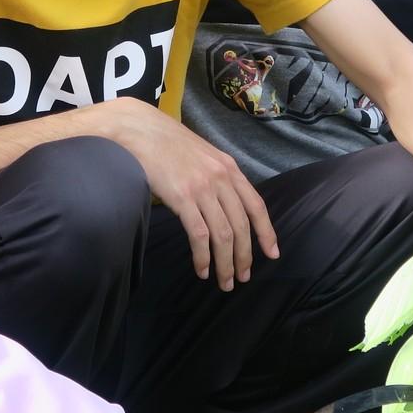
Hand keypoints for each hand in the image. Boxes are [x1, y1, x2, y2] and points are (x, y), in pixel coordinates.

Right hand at [107, 98, 278, 290]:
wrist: (140, 130)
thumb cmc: (166, 144)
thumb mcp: (202, 155)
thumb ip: (216, 177)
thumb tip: (223, 207)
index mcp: (229, 168)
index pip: (256, 205)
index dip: (267, 232)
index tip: (272, 254)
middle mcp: (221, 178)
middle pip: (241, 226)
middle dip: (245, 256)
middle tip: (242, 278)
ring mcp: (203, 188)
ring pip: (223, 235)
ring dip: (226, 263)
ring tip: (224, 282)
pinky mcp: (182, 198)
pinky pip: (199, 235)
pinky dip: (203, 256)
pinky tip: (202, 269)